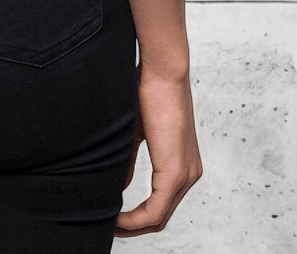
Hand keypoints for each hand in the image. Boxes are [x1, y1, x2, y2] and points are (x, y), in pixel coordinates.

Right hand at [115, 60, 203, 236]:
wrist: (162, 69)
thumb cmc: (148, 89)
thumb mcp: (135, 132)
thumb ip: (128, 161)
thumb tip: (120, 187)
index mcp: (181, 162)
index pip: (161, 204)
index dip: (136, 217)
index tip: (112, 217)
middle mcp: (189, 173)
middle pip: (161, 217)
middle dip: (132, 227)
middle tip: (107, 227)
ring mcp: (185, 174)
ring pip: (159, 217)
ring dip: (132, 226)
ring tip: (108, 225)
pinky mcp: (175, 172)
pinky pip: (156, 210)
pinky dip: (135, 219)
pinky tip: (116, 218)